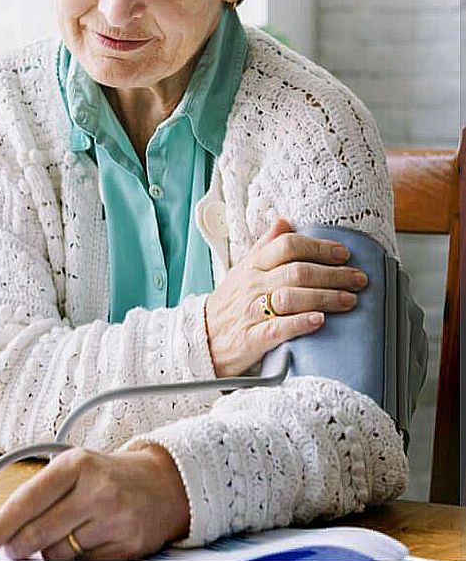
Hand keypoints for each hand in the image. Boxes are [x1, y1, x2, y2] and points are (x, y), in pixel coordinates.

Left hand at [0, 444, 189, 560]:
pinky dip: (75, 558)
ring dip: (48, 552)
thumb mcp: (70, 470)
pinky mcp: (127, 546)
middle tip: (10, 549)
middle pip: (39, 532)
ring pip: (59, 553)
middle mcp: (96, 490)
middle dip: (17, 546)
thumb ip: (32, 493)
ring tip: (59, 535)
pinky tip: (83, 540)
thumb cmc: (107, 475)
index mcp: (76, 464)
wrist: (163, 482)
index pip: (27, 500)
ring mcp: (114, 519)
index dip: (1, 525)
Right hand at [205, 218, 367, 376]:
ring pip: (291, 297)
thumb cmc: (229, 304)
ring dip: (325, 297)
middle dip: (333, 274)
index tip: (343, 253)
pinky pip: (278, 328)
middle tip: (359, 278)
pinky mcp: (251, 338)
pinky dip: (300, 323)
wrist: (202, 339)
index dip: (318, 247)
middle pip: (297, 272)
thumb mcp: (242, 270)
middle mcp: (252, 285)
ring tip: (349, 300)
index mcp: (252, 265)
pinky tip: (320, 321)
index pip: (287, 246)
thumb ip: (265, 246)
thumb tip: (284, 221)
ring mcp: (250, 311)